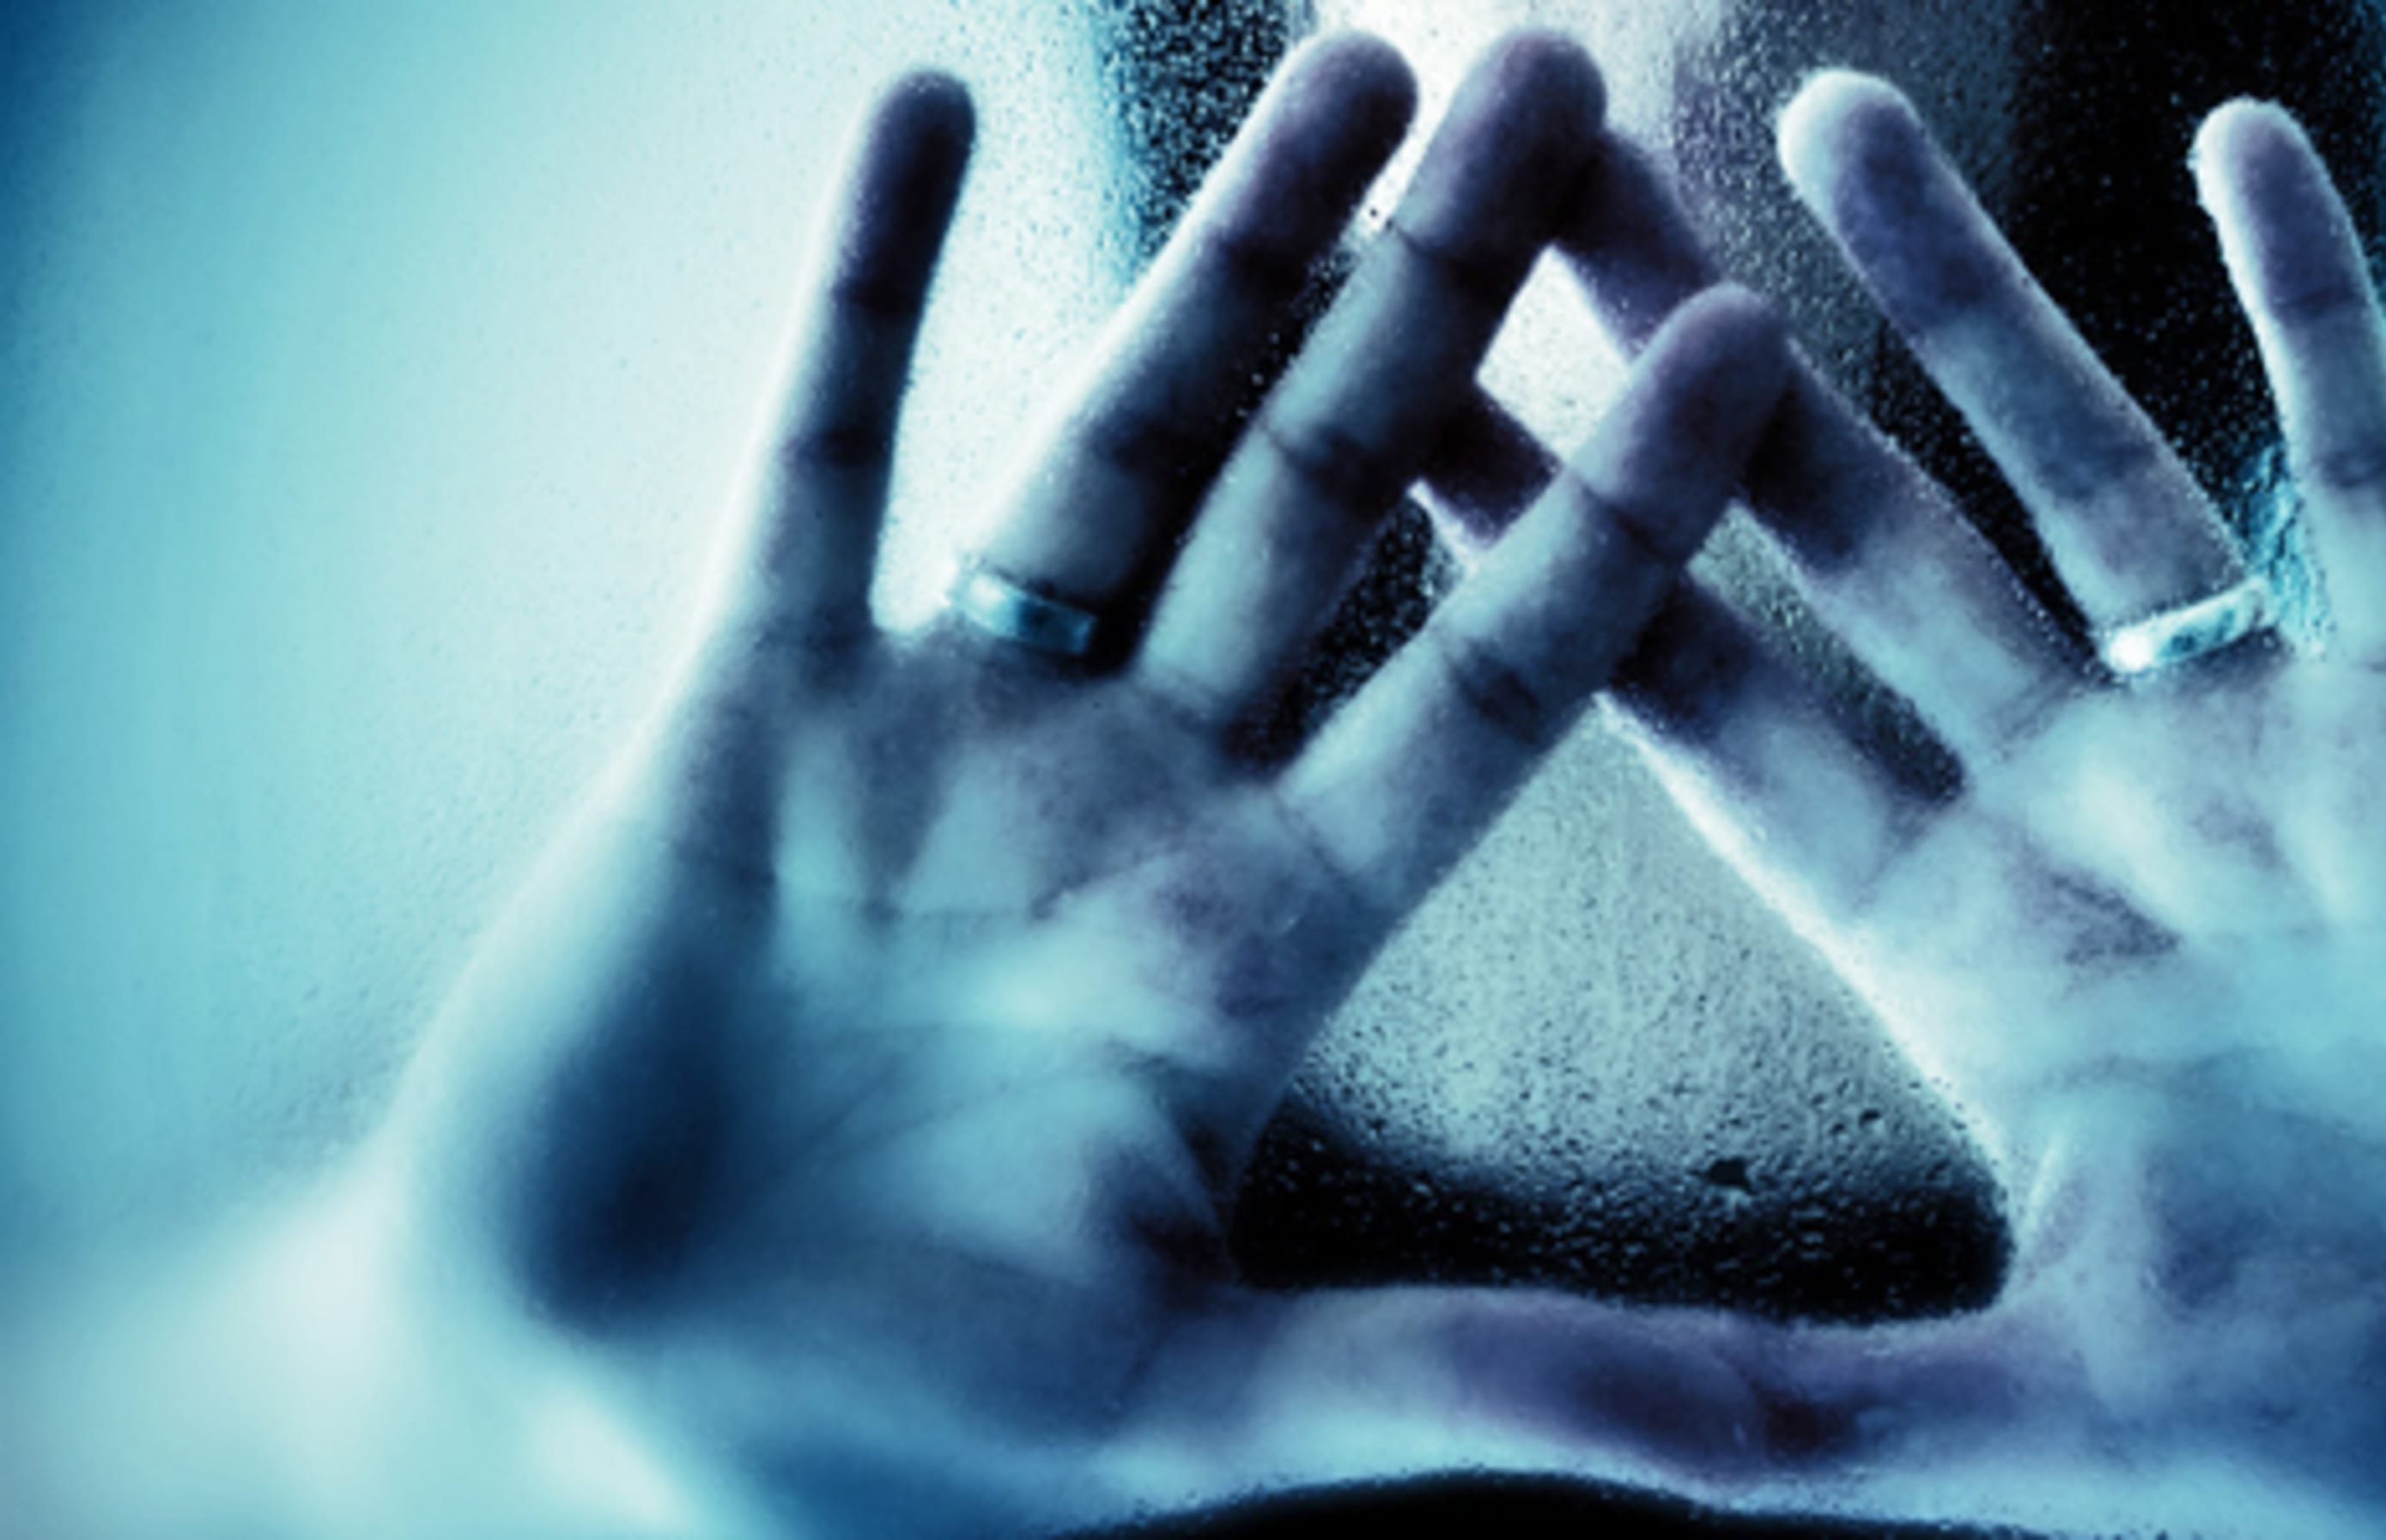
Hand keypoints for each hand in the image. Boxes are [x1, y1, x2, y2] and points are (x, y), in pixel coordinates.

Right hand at [348, 33, 1806, 1535]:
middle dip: (1446, 297)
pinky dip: (862, 287)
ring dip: (1224, 248)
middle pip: (1333, 500)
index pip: (1494, 690)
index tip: (1742, 342)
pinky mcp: (753, 694)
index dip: (1614, 518)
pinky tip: (921, 104)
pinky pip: (817, 449)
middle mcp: (1140, 800)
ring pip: (1117, 437)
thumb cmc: (885, 1440)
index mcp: (1264, 947)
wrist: (584, 1407)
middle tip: (1569, 84)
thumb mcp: (1199, 1417)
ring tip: (1351, 63)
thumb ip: (1467, 1386)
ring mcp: (952, 727)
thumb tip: (1753, 1443)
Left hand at [1429, 75, 2385, 1525]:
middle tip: (1547, 178)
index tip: (1408, 418)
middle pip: (1839, 544)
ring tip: (1822, 117)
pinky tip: (2240, 153)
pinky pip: (2366, 484)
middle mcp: (2085, 825)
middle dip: (1688, 364)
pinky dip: (2319, 319)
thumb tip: (1508, 1416)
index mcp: (1963, 964)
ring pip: (2076, 473)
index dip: (1555, 570)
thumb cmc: (2385, 1431)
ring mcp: (2265, 752)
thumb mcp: (2037, 1424)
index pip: (1707, 723)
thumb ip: (1775, 1410)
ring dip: (1958, 295)